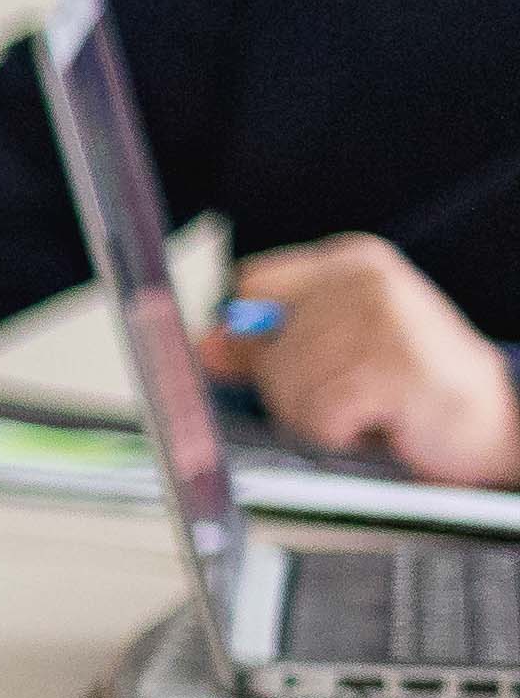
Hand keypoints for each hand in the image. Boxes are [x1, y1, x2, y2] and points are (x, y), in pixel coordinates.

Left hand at [217, 238, 519, 489]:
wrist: (495, 425)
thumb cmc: (416, 389)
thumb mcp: (340, 352)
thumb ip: (270, 344)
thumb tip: (206, 346)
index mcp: (352, 263)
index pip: (252, 284)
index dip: (250, 334)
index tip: (273, 362)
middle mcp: (367, 280)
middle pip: (263, 342)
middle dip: (290, 388)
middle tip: (345, 398)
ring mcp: (382, 320)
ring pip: (287, 383)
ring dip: (318, 416)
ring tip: (367, 410)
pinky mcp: (393, 368)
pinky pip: (321, 414)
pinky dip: (341, 434)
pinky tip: (381, 423)